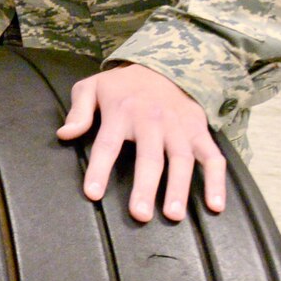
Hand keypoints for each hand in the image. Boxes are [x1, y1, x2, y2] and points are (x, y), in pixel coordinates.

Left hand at [57, 63, 227, 222]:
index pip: (107, 144)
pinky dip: (217, 181)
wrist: (163, 65)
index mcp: (122, 111)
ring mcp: (179, 127)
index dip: (99, 169)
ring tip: (173, 216)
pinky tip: (215, 205)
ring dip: (179, 188)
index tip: (93, 194)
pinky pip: (213, 157)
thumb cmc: (122, 86)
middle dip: (145, 187)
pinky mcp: (199, 132)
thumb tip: (64, 134)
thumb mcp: (91, 88)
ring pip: (181, 160)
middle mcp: (153, 121)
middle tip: (140, 215)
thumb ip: (78, 111)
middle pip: (149, 157)